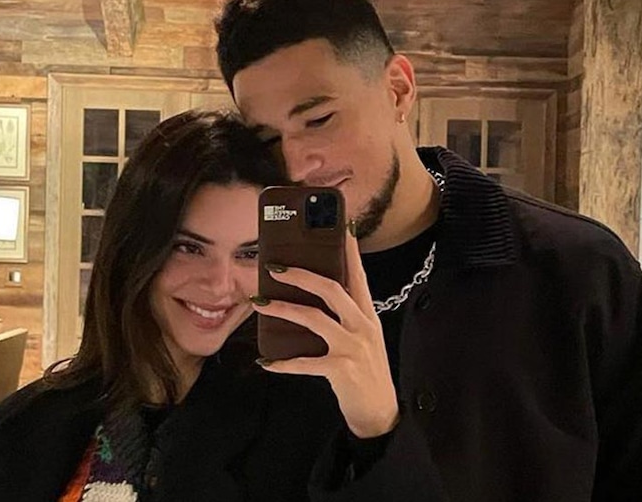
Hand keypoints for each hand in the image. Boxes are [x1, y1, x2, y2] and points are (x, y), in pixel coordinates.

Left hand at [253, 229, 399, 438]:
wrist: (381, 413)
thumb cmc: (367, 372)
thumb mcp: (363, 338)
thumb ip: (346, 317)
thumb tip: (313, 298)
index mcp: (368, 315)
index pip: (358, 275)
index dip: (349, 250)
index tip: (339, 227)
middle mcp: (362, 326)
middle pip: (331, 289)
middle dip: (301, 275)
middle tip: (275, 268)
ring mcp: (352, 346)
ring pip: (314, 317)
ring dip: (283, 309)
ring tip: (261, 303)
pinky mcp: (341, 369)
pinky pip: (305, 362)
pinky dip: (283, 363)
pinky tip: (267, 363)